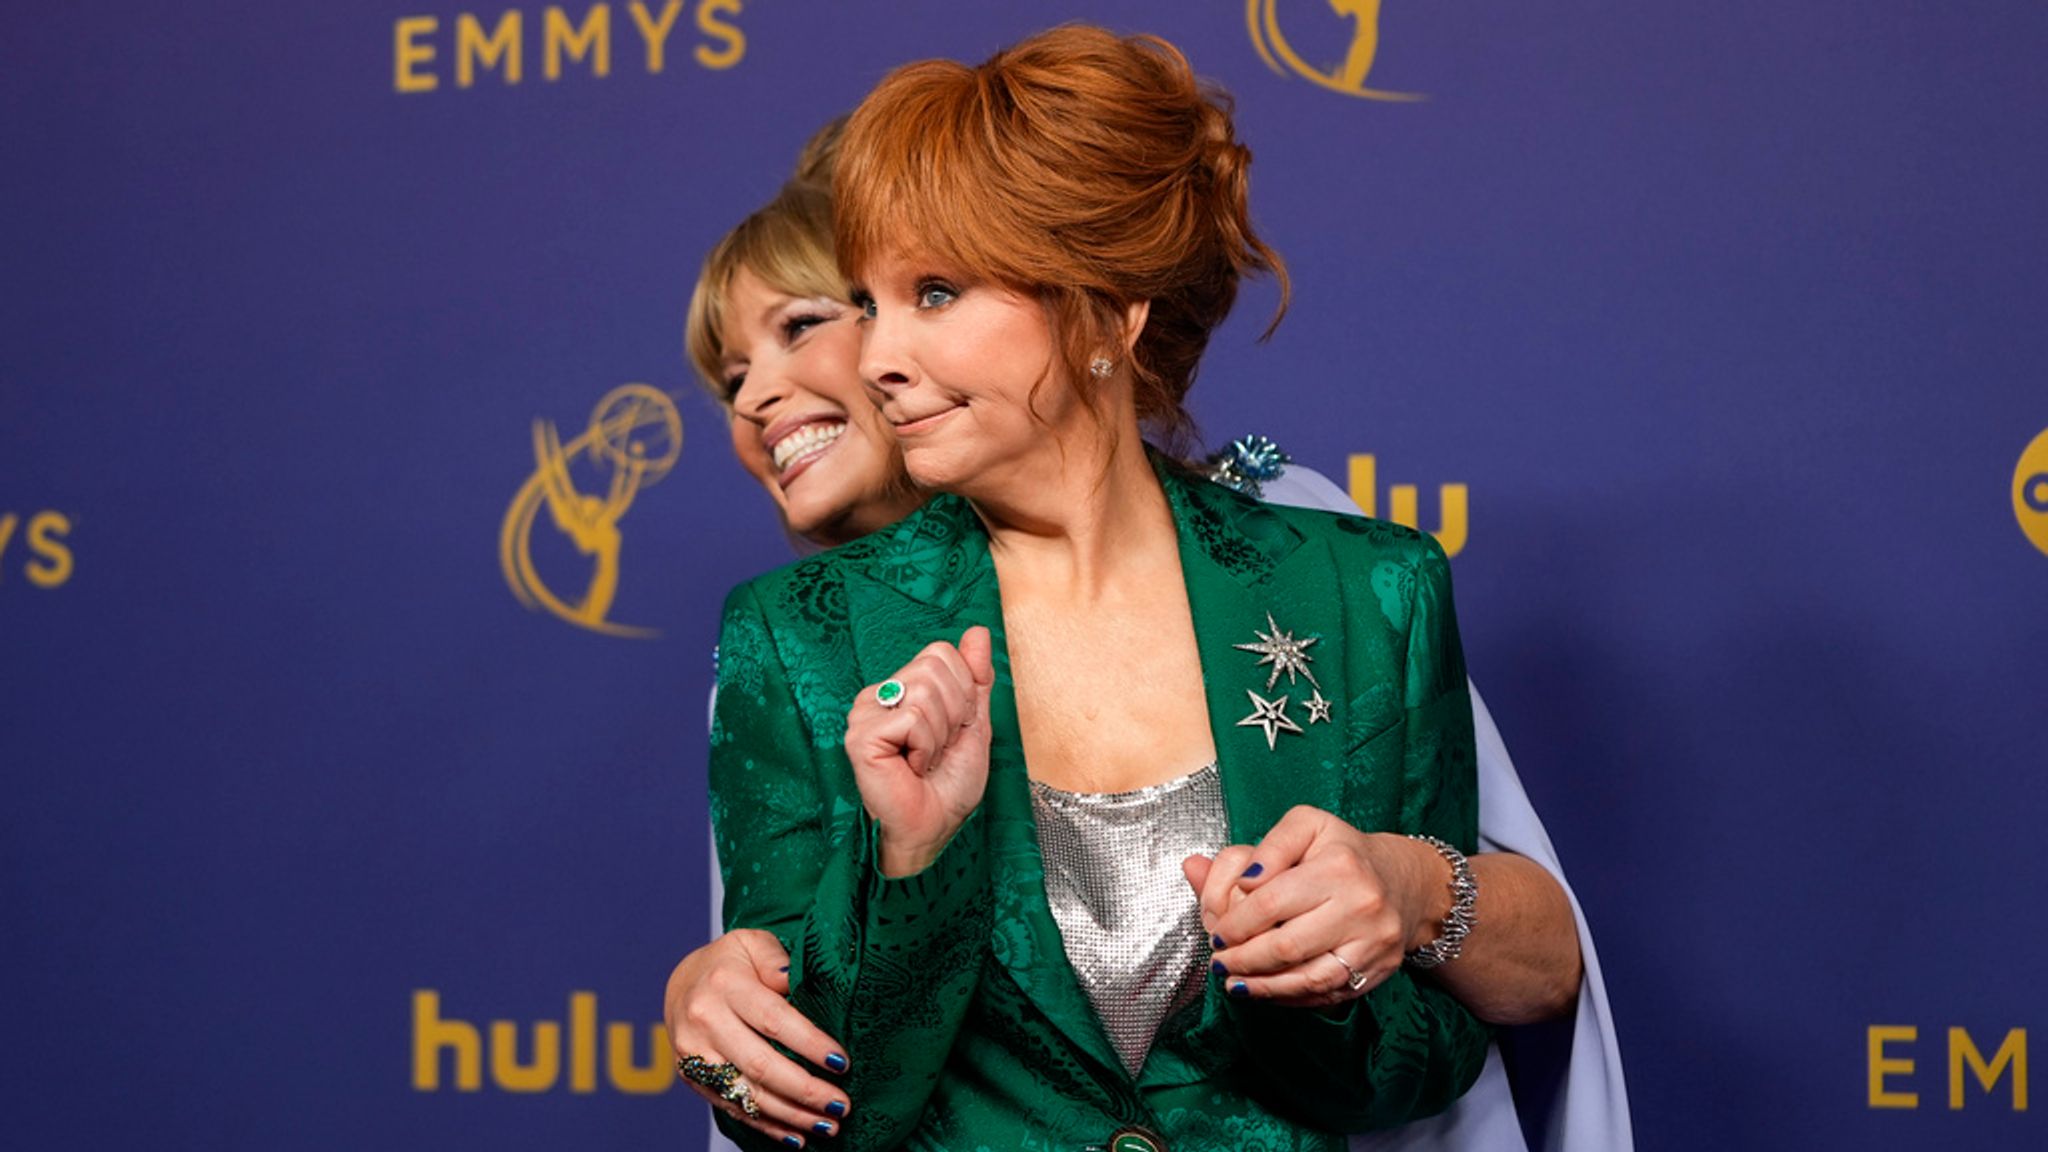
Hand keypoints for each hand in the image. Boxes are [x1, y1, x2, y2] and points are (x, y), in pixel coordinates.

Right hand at [665, 930, 850, 1145]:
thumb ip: (776, 959)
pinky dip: (766, 1125)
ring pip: (747, 1093)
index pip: (774, 1019)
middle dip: (806, 1089)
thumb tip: (795, 979)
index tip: (842, 1063)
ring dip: (791, 1114)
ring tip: (828, 1126)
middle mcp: (705, 1020)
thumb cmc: (730, 963)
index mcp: (725, 985)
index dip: (809, 1044)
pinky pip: (732, 1108)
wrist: (681, 984)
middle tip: (842, 1104)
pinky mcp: (691, 1078)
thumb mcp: (752, 943)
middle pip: (761, 1064)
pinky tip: (797, 1136)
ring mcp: (694, 1053)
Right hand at [843, 627, 995, 876]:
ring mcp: (864, 714)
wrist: (936, 826)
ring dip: (940, 734)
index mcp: (901, 688)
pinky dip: (925, 747)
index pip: (940, 653)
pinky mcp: (860, 736)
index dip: (963, 692)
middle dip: (954, 712)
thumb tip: (978, 632)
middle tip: (938, 747)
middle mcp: (878, 695)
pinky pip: (912, 717)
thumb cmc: (950, 784)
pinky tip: (910, 767)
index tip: (953, 729)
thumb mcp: (974, 722)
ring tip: (924, 759)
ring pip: (925, 691)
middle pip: (934, 667)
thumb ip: (976, 677)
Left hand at [1184, 806, 1444, 1006]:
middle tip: (1219, 963)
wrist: (1404, 881)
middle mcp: (1361, 906)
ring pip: (1309, 979)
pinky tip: (1268, 991)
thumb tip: (1229, 874)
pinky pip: (1329, 993)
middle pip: (1287, 947)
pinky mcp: (1379, 969)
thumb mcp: (1306, 826)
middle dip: (1244, 960)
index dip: (1235, 924)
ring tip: (1236, 984)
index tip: (1217, 932)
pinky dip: (1292, 997)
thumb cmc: (1344, 852)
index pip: (1270, 904)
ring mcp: (1373, 942)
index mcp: (1338, 866)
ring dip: (1264, 987)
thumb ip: (1266, 847)